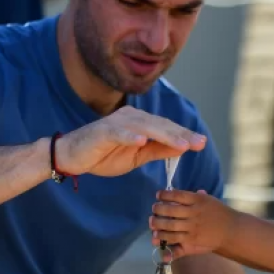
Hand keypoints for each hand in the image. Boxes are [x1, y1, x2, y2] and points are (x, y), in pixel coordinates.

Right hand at [53, 105, 205, 176]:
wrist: (72, 157)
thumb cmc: (104, 155)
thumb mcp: (136, 157)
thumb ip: (158, 150)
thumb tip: (182, 148)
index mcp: (140, 122)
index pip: (166, 128)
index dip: (184, 135)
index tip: (202, 143)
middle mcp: (131, 117)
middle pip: (160, 125)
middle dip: (181, 134)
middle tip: (198, 143)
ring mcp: (117, 122)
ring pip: (145, 127)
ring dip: (164, 135)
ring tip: (181, 144)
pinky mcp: (102, 130)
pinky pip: (119, 132)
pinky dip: (130, 136)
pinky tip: (142, 141)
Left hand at [149, 189, 236, 257]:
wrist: (231, 231)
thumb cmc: (219, 213)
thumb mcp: (209, 200)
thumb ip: (193, 197)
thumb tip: (175, 193)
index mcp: (198, 201)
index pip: (177, 195)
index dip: (165, 195)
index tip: (158, 195)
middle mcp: (193, 214)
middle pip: (170, 211)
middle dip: (158, 210)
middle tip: (153, 210)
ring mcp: (192, 229)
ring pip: (170, 228)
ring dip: (158, 226)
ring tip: (152, 224)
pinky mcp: (191, 242)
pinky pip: (176, 243)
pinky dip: (166, 246)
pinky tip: (157, 243)